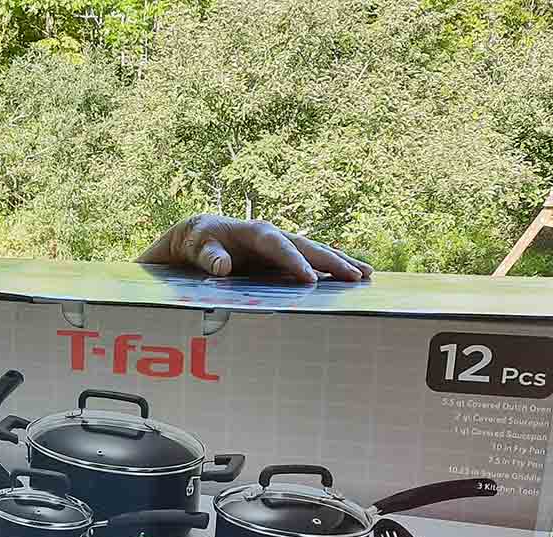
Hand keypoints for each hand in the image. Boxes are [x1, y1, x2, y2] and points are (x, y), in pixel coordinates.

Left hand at [137, 214, 372, 283]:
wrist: (196, 235)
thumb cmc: (196, 240)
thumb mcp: (196, 247)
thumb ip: (209, 257)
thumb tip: (222, 267)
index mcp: (255, 231)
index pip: (279, 247)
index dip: (295, 262)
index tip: (310, 279)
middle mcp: (273, 236)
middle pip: (307, 248)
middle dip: (332, 261)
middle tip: (357, 276)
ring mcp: (279, 246)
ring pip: (315, 253)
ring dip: (340, 263)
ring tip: (367, 274)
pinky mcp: (280, 258)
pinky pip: (309, 262)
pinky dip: (330, 267)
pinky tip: (350, 276)